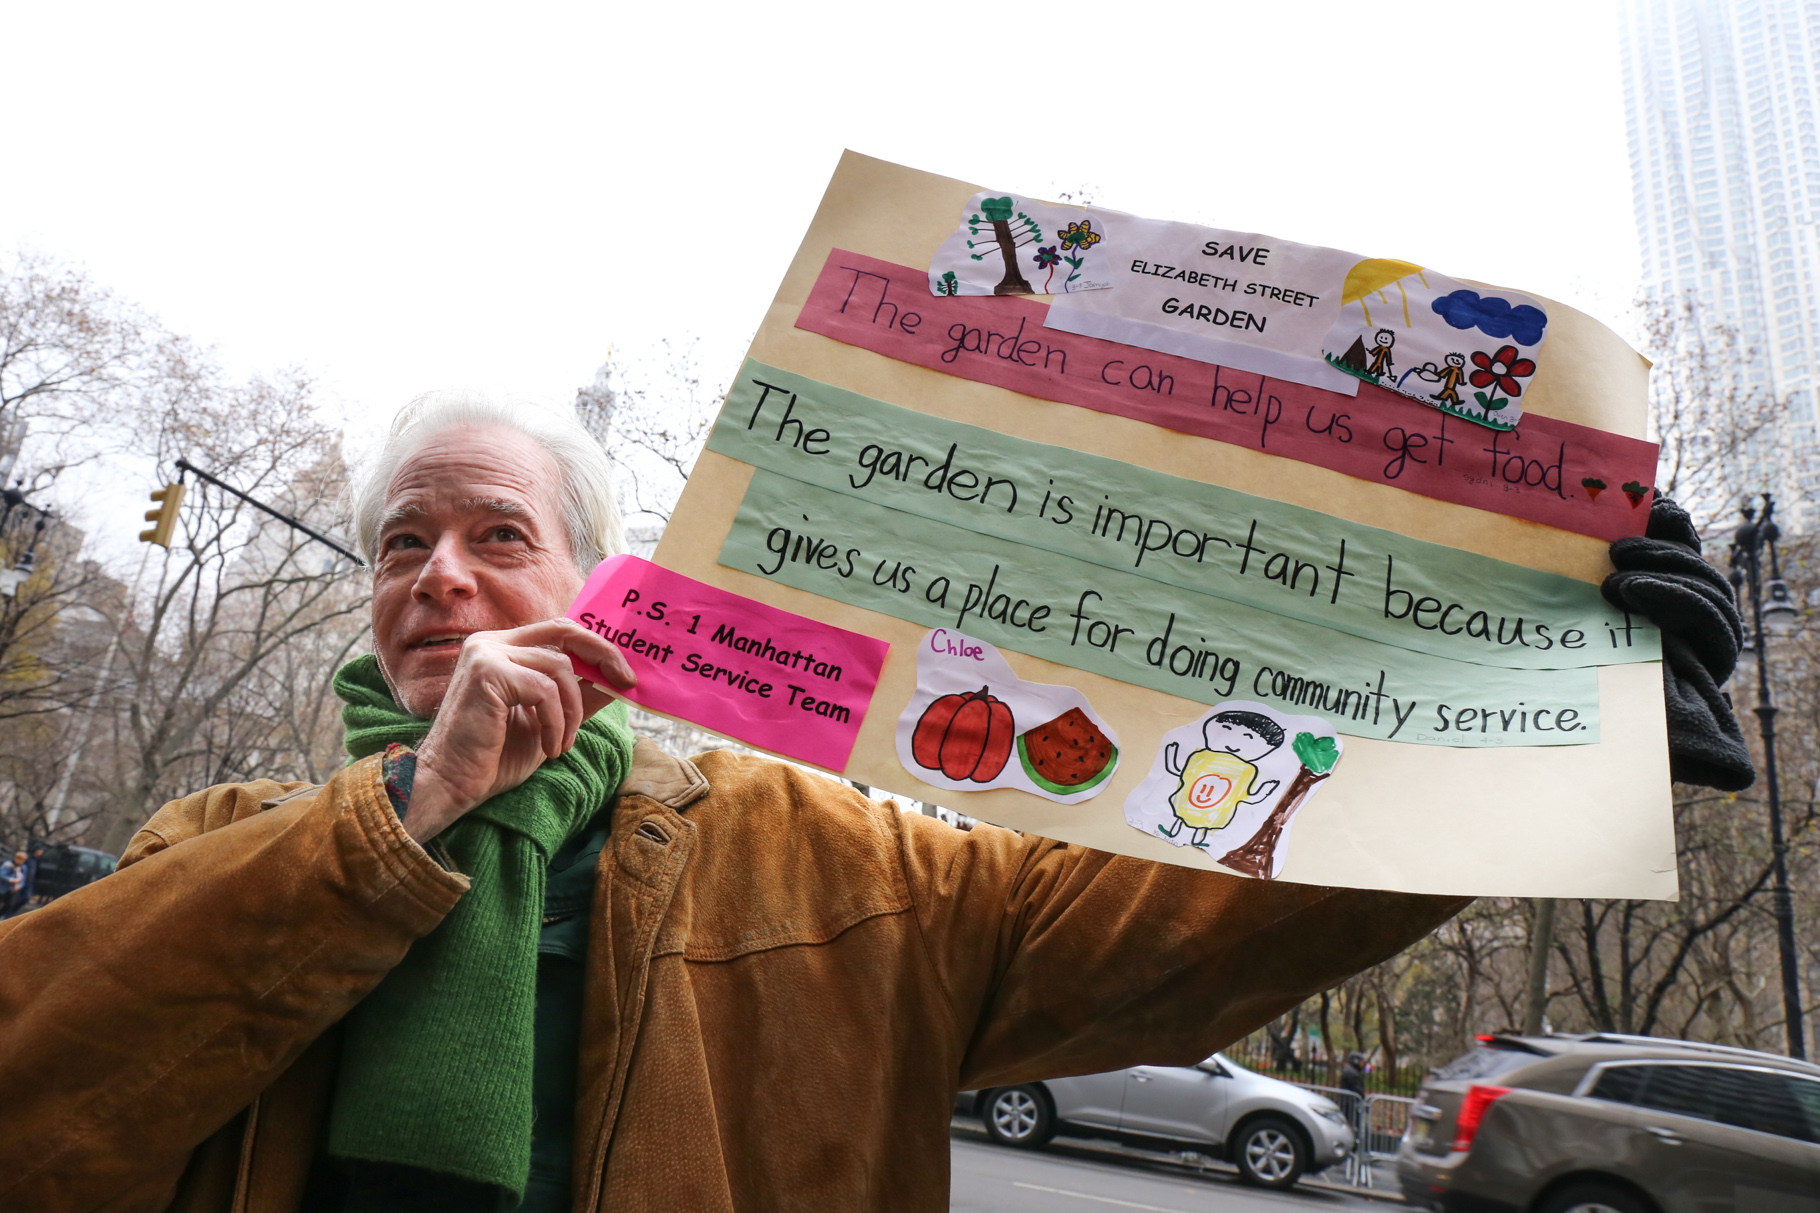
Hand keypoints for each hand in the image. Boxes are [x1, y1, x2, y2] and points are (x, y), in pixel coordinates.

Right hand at [404, 618, 635, 842]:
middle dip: (602, 655)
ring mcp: (485, 653)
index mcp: (502, 649)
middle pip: (564, 632)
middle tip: (625, 683)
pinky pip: (544, 690)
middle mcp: (490, 642)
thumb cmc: (494, 758)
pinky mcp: (486, 672)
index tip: (625, 673)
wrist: (451, 784)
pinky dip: (556, 723)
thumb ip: (577, 696)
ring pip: (558, 668)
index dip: (596, 646)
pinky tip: (549, 747)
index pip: (559, 631)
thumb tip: (617, 680)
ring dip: (572, 712)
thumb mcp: (549, 721)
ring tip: (562, 744)